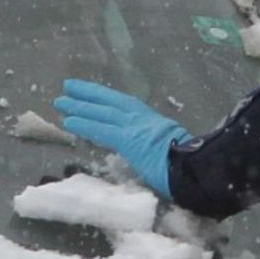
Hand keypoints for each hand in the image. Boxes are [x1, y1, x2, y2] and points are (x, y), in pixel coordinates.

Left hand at [54, 80, 193, 200]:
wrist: (199, 170)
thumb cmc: (192, 168)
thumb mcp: (175, 152)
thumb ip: (160, 150)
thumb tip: (154, 157)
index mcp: (156, 123)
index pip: (126, 107)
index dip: (107, 99)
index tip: (92, 93)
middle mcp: (145, 120)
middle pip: (112, 103)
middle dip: (90, 95)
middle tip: (68, 88)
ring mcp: (137, 128)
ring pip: (103, 113)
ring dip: (80, 106)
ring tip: (60, 101)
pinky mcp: (130, 140)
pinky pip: (102, 130)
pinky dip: (85, 124)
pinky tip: (68, 121)